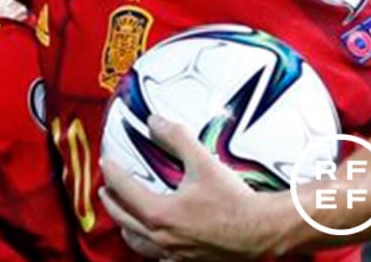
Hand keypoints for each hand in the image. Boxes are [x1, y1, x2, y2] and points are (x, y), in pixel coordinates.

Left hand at [99, 115, 280, 260]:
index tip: (106, 163)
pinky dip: (149, 246)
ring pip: (138, 243)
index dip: (113, 174)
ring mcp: (175, 254)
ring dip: (126, 226)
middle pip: (124, 219)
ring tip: (123, 216)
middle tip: (106, 188)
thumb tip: (154, 121)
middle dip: (111, 202)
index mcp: (160, 214)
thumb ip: (176, 137)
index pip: (124, 191)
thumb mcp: (202, 161)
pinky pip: (159, 258)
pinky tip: (155, 240)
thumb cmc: (234, 200)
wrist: (264, 231)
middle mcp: (162, 238)